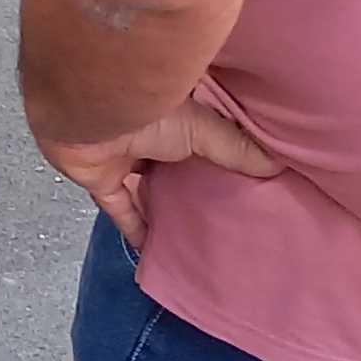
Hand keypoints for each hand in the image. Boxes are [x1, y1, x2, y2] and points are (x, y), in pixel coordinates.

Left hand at [37, 95, 288, 250]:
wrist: (83, 111)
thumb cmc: (145, 108)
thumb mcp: (201, 126)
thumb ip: (233, 146)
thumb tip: (277, 163)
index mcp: (174, 110)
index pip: (203, 130)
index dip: (221, 149)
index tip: (246, 174)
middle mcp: (148, 131)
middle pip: (176, 162)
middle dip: (194, 182)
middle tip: (227, 212)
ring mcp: (122, 155)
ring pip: (149, 187)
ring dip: (166, 207)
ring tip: (198, 236)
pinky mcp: (101, 180)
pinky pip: (122, 212)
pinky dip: (138, 231)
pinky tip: (158, 253)